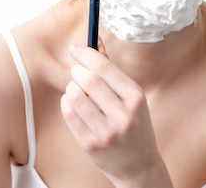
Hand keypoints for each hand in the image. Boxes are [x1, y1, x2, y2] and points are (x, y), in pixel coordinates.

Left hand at [60, 40, 171, 186]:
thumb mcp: (131, 96)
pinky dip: (67, 102)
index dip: (86, 54)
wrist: (138, 165)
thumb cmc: (134, 123)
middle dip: (77, 70)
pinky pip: (68, 113)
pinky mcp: (90, 144)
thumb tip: (95, 39)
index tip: (76, 49)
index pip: (105, 68)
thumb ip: (111, 68)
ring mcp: (106, 132)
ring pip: (75, 96)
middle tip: (77, 71)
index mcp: (136, 98)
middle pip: (88, 80)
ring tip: (78, 90)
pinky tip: (74, 104)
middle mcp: (123, 116)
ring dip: (71, 87)